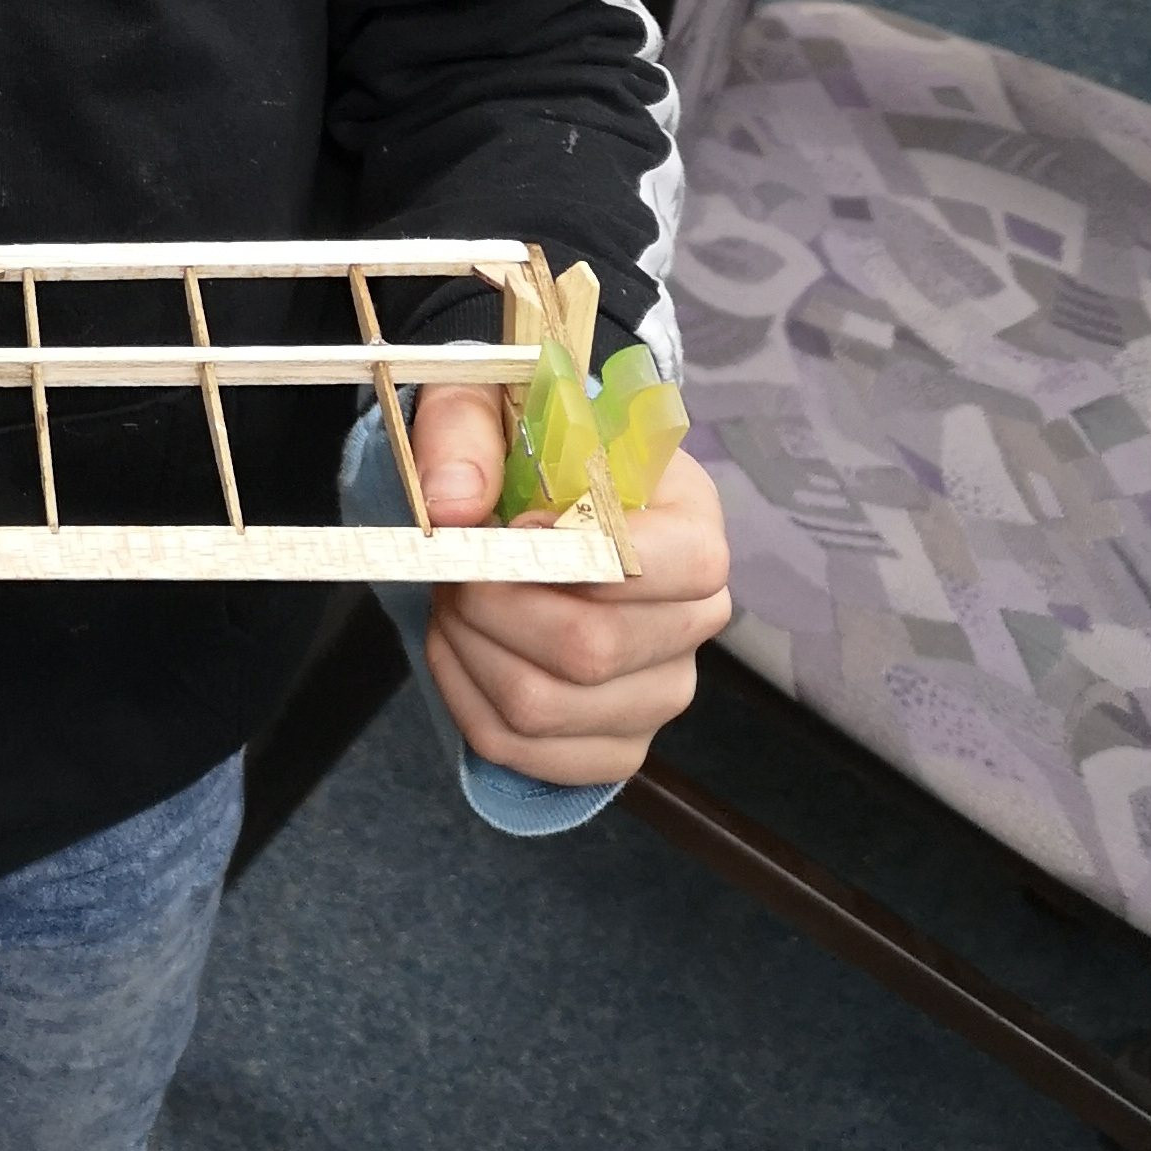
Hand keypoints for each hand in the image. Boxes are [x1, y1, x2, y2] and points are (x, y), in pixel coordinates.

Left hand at [409, 380, 730, 787]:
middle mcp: (697, 613)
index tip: (508, 529)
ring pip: (542, 706)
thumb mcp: (483, 399)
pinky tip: (461, 646)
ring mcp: (662, 689)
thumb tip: (453, 505)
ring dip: (468, 650)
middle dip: (492, 605)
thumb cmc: (517, 446)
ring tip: (454, 598)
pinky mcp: (616, 743)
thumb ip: (463, 431)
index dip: (570, 556)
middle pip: (591, 648)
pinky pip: (522, 750)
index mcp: (691, 519)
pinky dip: (464, 699)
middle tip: (453, 566)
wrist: (518, 501)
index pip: (666, 564)